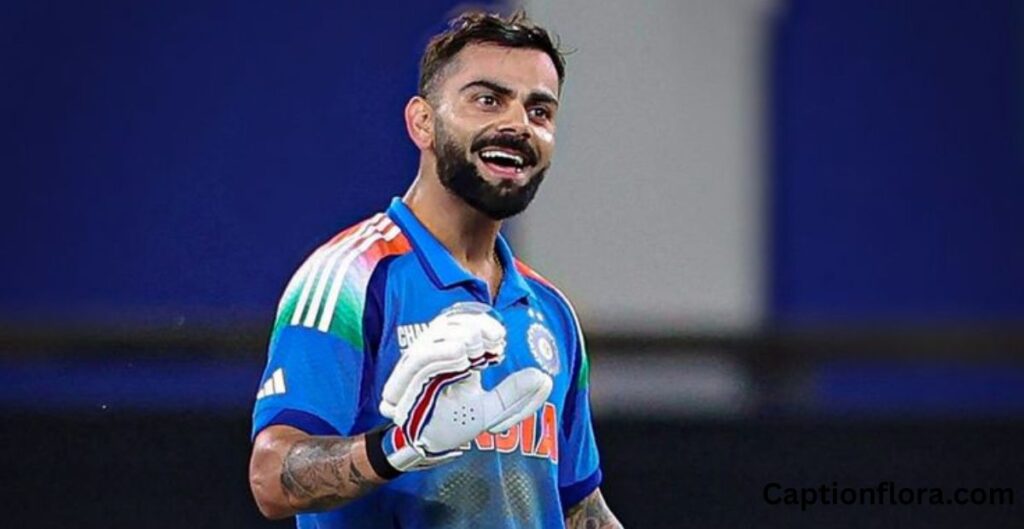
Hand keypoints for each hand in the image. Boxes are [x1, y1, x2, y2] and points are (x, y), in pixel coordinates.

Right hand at [377, 303, 552, 471]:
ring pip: (433, 336)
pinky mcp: (404, 380)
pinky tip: (460, 356)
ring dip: (458, 336)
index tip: (500, 337)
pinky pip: (418, 358)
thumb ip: (514, 395)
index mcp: (452, 355)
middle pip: (447, 323)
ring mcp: (417, 366)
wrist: (427, 448)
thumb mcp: (490, 410)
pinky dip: (439, 352)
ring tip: (476, 350)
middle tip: (493, 341)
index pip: (461, 324)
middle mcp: (433, 355)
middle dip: (472, 327)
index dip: (480, 323)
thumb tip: (545, 378)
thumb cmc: (453, 425)